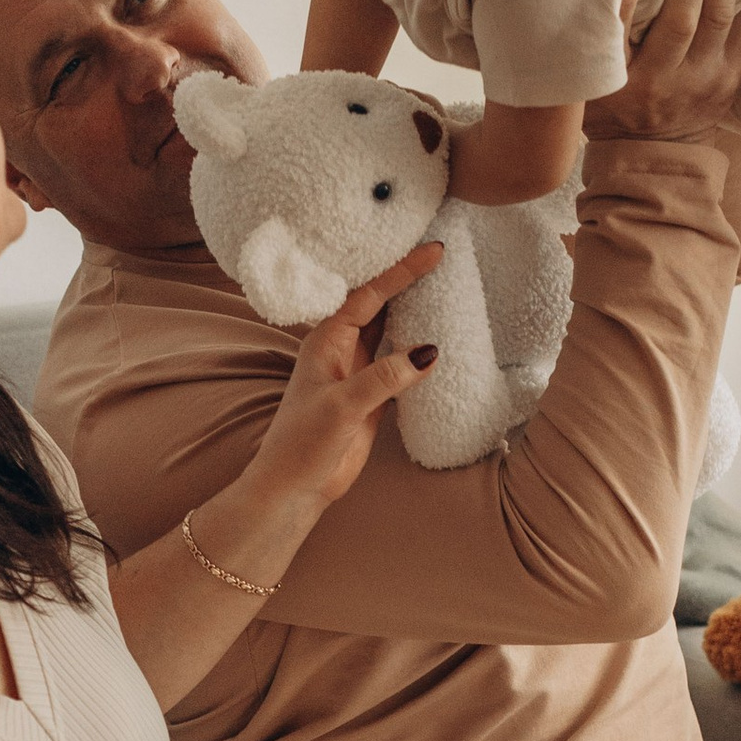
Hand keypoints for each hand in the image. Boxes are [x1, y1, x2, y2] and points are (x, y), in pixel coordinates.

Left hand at [247, 245, 444, 513]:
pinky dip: (417, 347)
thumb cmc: (302, 444)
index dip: (401, 271)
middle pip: (379, 302)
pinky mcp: (371, 396)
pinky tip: (439, 337)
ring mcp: (357, 371)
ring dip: (413, 308)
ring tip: (446, 283)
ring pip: (389, 328)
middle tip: (443, 254)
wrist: (294, 487)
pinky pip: (398, 361)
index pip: (369, 295)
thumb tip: (428, 352)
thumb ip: (383, 378)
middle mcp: (341, 349)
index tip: (434, 252)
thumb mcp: (342, 408)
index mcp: (326, 341)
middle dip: (407, 278)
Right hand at [583, 0, 740, 143]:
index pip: (676, 18)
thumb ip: (610, 35)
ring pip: (732, 15)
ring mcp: (717, 76)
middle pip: (707, 11)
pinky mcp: (734, 76)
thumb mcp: (595, 83)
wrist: (651, 157)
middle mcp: (690, 77)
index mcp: (653, 77)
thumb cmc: (612, 112)